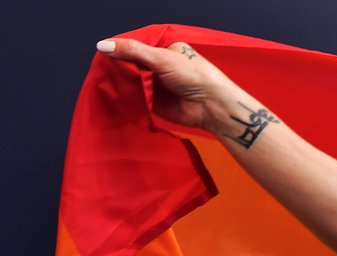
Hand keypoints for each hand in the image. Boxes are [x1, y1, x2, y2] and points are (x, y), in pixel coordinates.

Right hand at [96, 39, 233, 131]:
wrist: (211, 106)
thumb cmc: (194, 76)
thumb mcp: (161, 58)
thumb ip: (133, 51)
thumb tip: (103, 45)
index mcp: (163, 48)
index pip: (135, 44)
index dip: (119, 47)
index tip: (102, 51)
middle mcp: (157, 65)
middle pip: (129, 62)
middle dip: (117, 65)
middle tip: (100, 68)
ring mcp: (154, 83)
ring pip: (129, 79)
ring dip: (119, 80)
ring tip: (103, 79)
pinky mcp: (152, 101)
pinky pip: (133, 96)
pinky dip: (124, 94)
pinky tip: (112, 92)